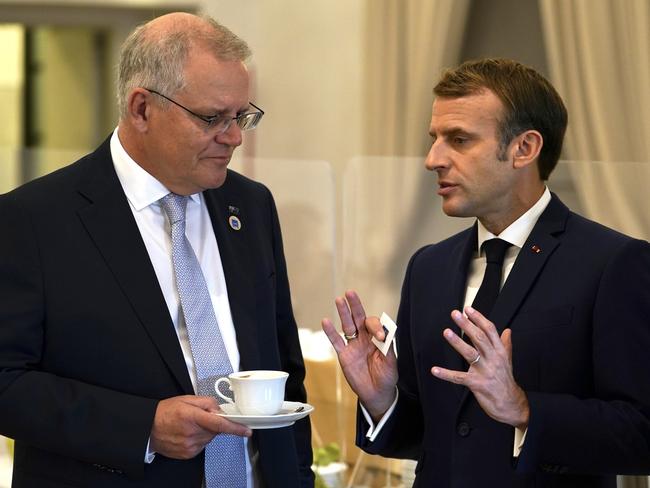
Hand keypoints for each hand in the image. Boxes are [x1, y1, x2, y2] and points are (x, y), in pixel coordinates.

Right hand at [150, 395, 251, 458]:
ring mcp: (189, 446)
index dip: (235, 428)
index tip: (246, 430)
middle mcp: (191, 433)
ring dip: (205, 432)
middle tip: (199, 418)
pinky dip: (199, 439)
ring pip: (209, 438)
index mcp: (192, 416)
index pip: (219, 424)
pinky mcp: (188, 454)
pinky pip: (202, 446)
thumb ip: (206, 402)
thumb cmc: (165, 412)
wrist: (147, 429)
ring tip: (190, 426)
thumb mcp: (186, 400)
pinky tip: (187, 434)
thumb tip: (219, 409)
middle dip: (212, 423)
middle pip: (215, 430)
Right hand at [321, 290, 397, 420]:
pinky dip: (331, 332)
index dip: (376, 327)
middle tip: (350, 293)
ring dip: (343, 313)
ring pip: (347, 326)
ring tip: (339, 300)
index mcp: (378, 338)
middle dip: (355, 306)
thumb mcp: (391, 363)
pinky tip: (326, 321)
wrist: (377, 394)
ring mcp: (353, 346)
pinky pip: (336, 342)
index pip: (375, 325)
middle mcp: (365, 339)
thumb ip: (387, 348)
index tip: (380, 338)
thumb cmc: (386, 377)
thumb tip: (385, 334)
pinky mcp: (344, 355)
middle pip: (359, 318)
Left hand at [431, 306, 528, 428]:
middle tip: (455, 314)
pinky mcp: (477, 384)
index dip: (479, 318)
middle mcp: (493, 359)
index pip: (490, 330)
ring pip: (469, 353)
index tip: (468, 309)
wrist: (511, 404)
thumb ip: (505, 344)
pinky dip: (446, 374)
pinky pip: (459, 377)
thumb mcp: (508, 361)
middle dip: (466, 325)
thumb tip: (507, 330)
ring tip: (446, 332)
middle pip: (479, 338)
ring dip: (457, 342)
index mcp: (500, 352)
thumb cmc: (506, 381)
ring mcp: (484, 371)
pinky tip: (435, 370)